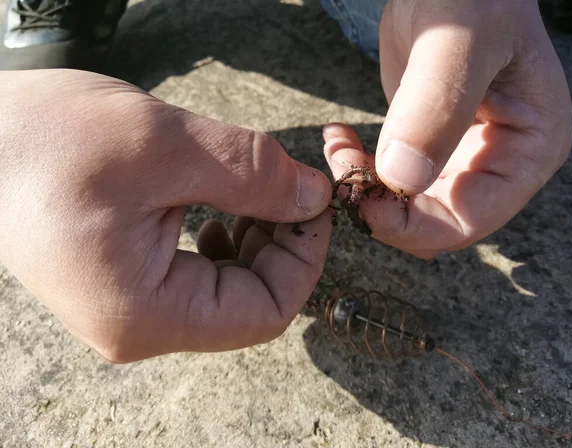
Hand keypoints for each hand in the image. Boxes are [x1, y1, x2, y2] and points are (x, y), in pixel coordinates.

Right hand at [0, 70, 332, 361]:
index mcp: (146, 315)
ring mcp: (129, 306)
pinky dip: (224, 236)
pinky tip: (220, 202)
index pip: (265, 313)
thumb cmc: (45, 141)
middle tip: (293, 185)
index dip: (305, 258)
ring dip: (256, 238)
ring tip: (254, 188)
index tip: (316, 202)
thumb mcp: (164, 146)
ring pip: (227, 288)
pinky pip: (197, 274)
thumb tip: (314, 196)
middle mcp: (138, 325)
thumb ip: (251, 174)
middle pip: (250, 302)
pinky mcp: (125, 279)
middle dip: (283, 243)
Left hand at [324, 0, 571, 257]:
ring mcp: (465, 158)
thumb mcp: (458, 40)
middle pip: (436, 223)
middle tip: (342, 167)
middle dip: (383, 208)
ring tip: (339, 145)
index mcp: (529, 150)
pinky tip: (340, 138)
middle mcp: (501, 164)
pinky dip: (361, 170)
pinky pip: (393, 183)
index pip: (469, 221)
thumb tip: (403, 179)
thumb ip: (435, 106)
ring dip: (366, 189)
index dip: (411, 225)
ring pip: (409, 208)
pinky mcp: (431, 147)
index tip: (361, 197)